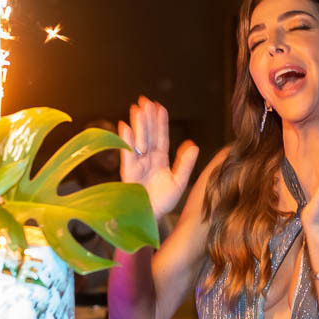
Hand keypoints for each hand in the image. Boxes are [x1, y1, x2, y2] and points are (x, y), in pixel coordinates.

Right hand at [118, 96, 198, 219]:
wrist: (149, 218)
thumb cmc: (163, 202)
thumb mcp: (179, 182)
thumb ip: (185, 164)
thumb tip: (193, 145)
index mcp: (160, 160)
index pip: (161, 137)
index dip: (160, 122)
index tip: (159, 106)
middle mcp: (147, 159)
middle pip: (148, 135)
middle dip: (147, 118)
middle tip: (145, 100)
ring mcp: (137, 165)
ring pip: (138, 141)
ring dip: (137, 125)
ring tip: (137, 108)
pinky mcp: (128, 173)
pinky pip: (127, 154)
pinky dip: (125, 141)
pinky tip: (125, 127)